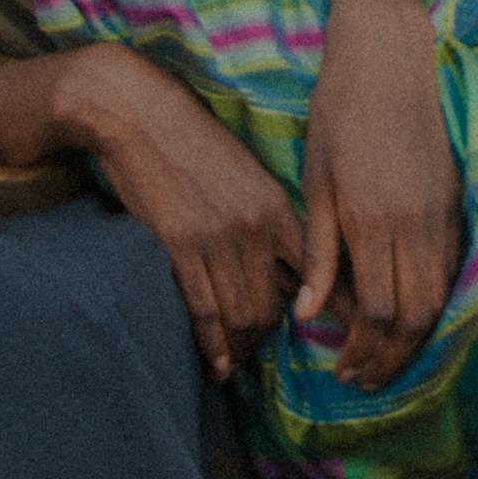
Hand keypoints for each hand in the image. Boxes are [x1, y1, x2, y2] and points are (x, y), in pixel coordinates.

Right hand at [0, 44, 308, 383]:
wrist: (138, 114)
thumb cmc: (190, 143)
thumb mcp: (246, 175)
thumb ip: (268, 219)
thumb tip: (285, 266)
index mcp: (279, 207)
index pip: (318, 272)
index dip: (331, 312)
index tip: (339, 338)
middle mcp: (256, 226)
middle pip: (274, 306)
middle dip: (266, 338)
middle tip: (256, 353)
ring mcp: (218, 237)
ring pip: (241, 315)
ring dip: (239, 348)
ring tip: (233, 362)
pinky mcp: (180, 244)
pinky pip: (204, 311)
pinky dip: (211, 345)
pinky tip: (214, 364)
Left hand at [295, 0, 465, 390]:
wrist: (388, 58)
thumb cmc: (338, 112)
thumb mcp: (314, 181)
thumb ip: (318, 252)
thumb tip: (308, 316)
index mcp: (373, 220)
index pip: (375, 310)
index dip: (362, 350)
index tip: (341, 371)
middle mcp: (415, 224)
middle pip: (413, 316)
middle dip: (390, 358)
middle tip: (364, 381)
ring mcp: (441, 214)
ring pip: (438, 298)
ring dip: (414, 339)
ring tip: (386, 361)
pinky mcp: (455, 203)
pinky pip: (451, 270)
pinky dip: (434, 304)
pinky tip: (412, 319)